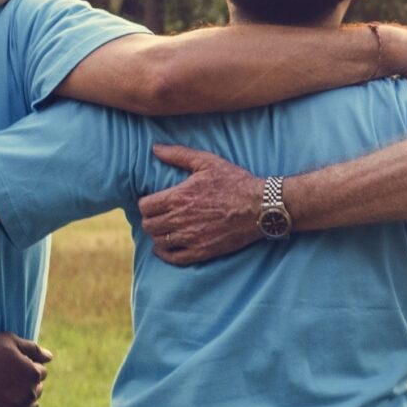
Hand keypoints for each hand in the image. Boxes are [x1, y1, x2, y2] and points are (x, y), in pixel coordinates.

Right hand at [0, 332, 49, 406]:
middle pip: (37, 389)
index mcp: (33, 372)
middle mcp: (29, 392)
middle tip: (8, 379)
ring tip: (9, 392)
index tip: (14, 366)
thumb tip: (50, 358)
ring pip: (32, 405)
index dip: (29, 367)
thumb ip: (34, 349)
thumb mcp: (11, 340)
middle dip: (28, 383)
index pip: (41, 372)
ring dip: (27, 399)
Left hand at [139, 146, 263, 265]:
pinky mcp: (202, 251)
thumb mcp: (208, 162)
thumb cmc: (236, 182)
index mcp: (178, 197)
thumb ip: (178, 154)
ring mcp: (191, 237)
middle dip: (151, 219)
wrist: (261, 206)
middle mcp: (180, 219)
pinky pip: (173, 258)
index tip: (153, 202)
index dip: (146, 204)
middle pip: (149, 225)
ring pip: (158, 241)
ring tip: (164, 229)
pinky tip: (166, 247)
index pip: (145, 206)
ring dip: (158, 235)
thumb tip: (155, 148)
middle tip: (159, 216)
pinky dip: (165, 254)